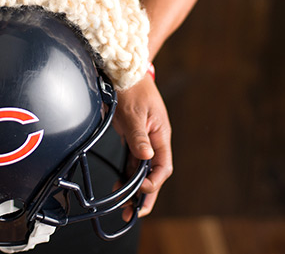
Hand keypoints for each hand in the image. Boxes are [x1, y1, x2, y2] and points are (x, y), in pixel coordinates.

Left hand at [112, 73, 172, 220]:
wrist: (125, 71)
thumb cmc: (133, 88)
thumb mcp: (134, 113)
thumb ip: (139, 136)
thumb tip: (145, 156)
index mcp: (161, 135)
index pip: (163, 166)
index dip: (154, 182)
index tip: (142, 190)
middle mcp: (155, 140)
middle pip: (155, 173)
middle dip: (147, 194)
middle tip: (136, 213)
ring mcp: (145, 139)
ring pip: (143, 169)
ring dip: (135, 187)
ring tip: (126, 206)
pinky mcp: (134, 137)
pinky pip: (133, 160)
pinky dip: (128, 174)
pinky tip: (121, 185)